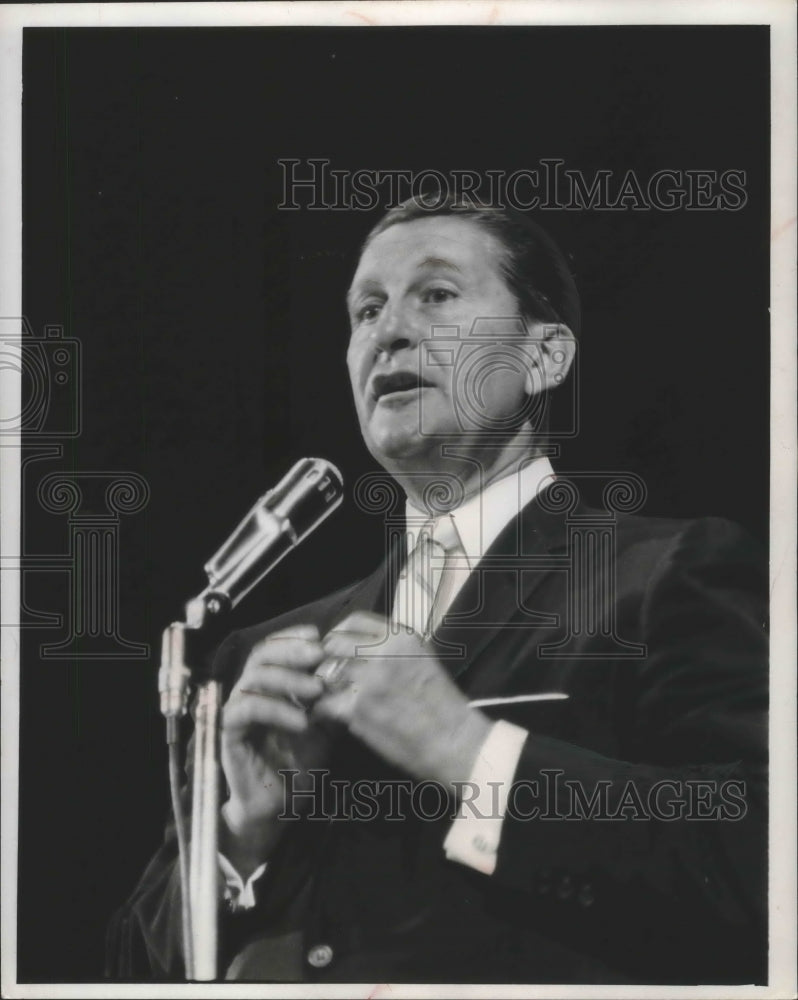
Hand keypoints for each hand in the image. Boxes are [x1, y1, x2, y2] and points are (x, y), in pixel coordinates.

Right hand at [219, 624, 329, 874]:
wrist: (280, 803)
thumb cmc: (300, 760)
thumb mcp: (324, 724)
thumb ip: (331, 698)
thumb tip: (352, 668)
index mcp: (269, 683)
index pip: (275, 646)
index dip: (294, 637)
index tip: (321, 636)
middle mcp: (249, 691)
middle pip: (262, 655)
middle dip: (291, 650)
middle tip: (319, 654)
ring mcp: (237, 709)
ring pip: (255, 678)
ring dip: (288, 679)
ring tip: (317, 690)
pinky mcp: (229, 732)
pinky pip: (248, 709)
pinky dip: (276, 710)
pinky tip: (302, 721)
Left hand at [313, 611, 491, 790]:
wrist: (453, 740)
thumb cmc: (441, 702)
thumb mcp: (422, 659)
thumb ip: (392, 648)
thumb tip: (358, 646)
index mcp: (401, 637)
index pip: (354, 621)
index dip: (339, 633)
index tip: (336, 646)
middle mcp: (382, 653)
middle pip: (334, 644)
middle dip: (326, 658)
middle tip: (328, 674)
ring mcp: (368, 680)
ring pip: (326, 674)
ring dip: (324, 685)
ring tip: (329, 696)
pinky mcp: (358, 710)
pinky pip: (326, 704)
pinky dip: (324, 710)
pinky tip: (331, 715)